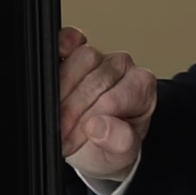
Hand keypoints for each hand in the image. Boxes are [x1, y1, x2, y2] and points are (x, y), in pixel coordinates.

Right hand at [57, 27, 154, 183]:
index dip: (89, 121)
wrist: (99, 143)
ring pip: (78, 60)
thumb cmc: (112, 145)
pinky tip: (55, 66)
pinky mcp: (76, 50)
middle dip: (72, 111)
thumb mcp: (120, 154)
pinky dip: (60, 48)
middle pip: (93, 80)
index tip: (75, 139)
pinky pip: (68, 40)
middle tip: (62, 134)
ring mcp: (99, 57)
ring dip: (62, 90)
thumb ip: (119, 142)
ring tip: (58, 117)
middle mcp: (123, 68)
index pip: (112, 99)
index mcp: (141, 89)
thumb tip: (101, 127)